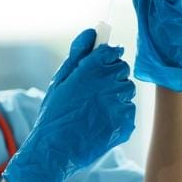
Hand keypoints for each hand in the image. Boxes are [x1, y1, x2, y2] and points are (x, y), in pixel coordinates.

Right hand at [2, 28, 135, 181]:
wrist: (55, 151)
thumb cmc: (54, 114)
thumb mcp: (59, 81)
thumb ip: (78, 53)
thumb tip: (93, 31)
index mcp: (91, 69)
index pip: (113, 50)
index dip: (107, 56)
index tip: (101, 64)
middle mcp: (109, 84)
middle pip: (122, 69)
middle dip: (111, 76)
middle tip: (92, 91)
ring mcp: (120, 105)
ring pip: (127, 90)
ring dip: (115, 95)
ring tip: (94, 109)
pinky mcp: (126, 124)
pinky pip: (128, 111)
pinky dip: (117, 115)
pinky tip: (99, 122)